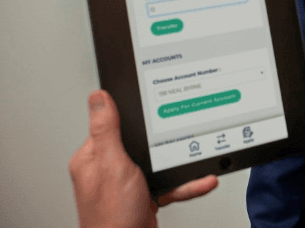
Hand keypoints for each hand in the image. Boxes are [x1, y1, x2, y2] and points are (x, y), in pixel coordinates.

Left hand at [69, 90, 218, 227]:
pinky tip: (202, 180)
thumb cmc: (111, 217)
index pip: (113, 124)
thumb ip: (107, 130)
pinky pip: (169, 182)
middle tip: (182, 134)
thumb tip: (98, 97)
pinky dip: (187, 183)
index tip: (155, 106)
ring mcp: (127, 183)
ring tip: (199, 161)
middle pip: (142, 142)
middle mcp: (109, 168)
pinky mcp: (144, 196)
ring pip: (160, 163)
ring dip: (182, 164)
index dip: (134, 117)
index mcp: (93, 157)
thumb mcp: (112, 164)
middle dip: (167, 141)